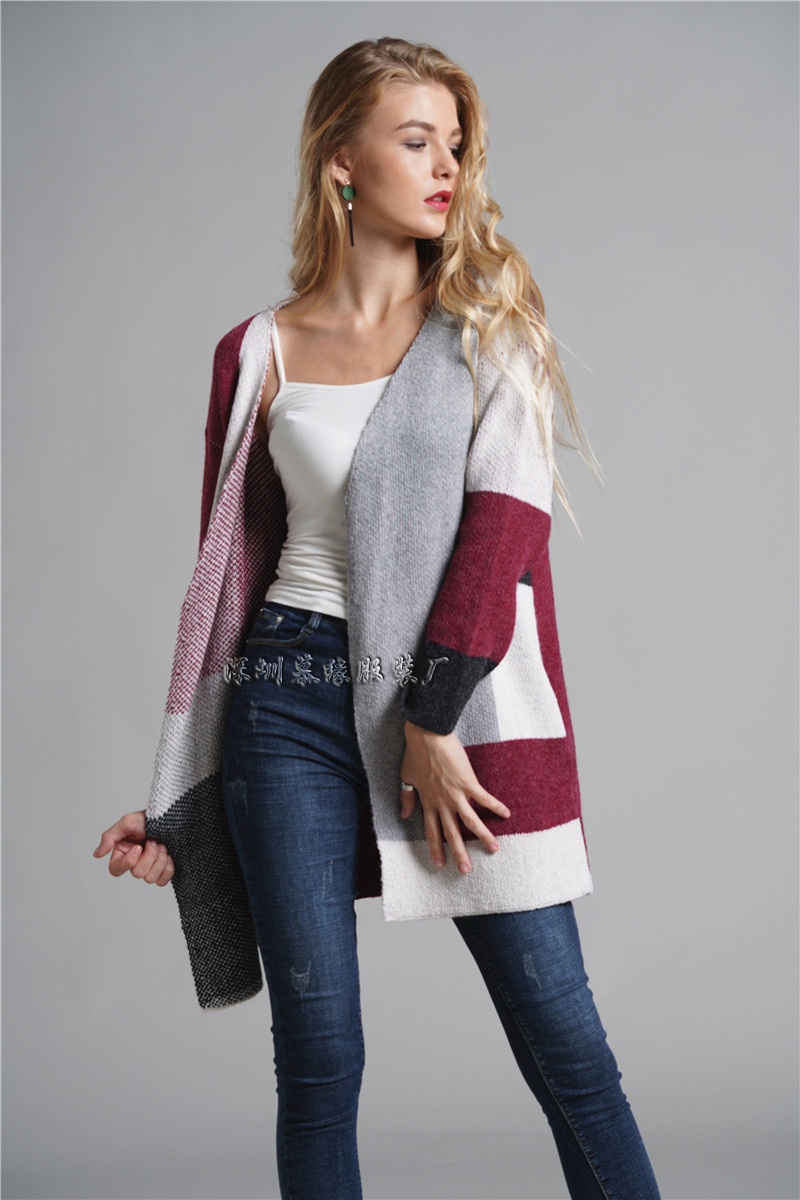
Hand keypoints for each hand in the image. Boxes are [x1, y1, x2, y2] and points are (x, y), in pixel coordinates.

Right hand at [93, 810, 173, 886]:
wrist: (171, 818)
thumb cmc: (149, 818)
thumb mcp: (127, 822)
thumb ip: (109, 837)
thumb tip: (97, 854)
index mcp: (123, 852)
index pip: (116, 870)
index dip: (128, 861)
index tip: (138, 847)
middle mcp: (135, 862)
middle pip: (137, 874)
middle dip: (149, 855)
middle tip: (154, 841)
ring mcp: (149, 868)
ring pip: (150, 878)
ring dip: (159, 860)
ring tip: (163, 846)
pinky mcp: (163, 872)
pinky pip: (162, 881)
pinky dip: (167, 869)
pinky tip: (169, 856)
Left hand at [399, 721, 510, 873]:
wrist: (426, 734)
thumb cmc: (415, 753)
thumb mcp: (406, 777)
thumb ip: (406, 798)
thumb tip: (403, 815)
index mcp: (428, 801)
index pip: (432, 831)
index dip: (435, 848)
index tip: (440, 865)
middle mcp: (442, 802)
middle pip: (451, 832)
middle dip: (459, 852)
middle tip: (466, 870)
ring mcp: (455, 793)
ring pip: (470, 820)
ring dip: (482, 836)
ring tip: (493, 849)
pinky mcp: (467, 781)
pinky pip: (483, 798)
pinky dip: (495, 806)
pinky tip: (506, 815)